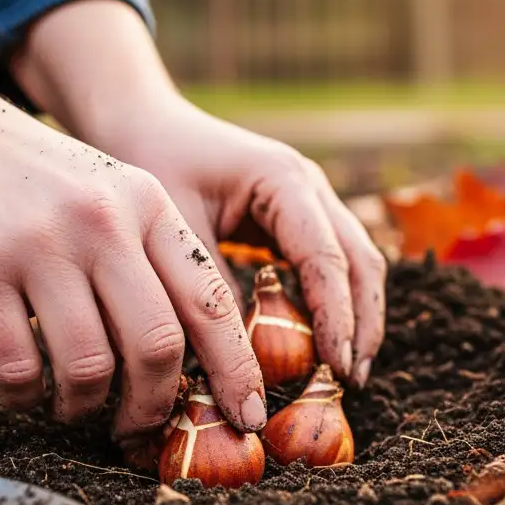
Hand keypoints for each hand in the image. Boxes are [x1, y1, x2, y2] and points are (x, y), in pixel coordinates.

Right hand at [0, 0, 266, 436]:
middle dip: (153, 406)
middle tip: (139, 429)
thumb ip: (146, 260)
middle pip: (157, 345)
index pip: (210, 300)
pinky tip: (23, 388)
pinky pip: (18, 367)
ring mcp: (38, 244)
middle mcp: (101, 221)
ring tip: (72, 406)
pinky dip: (25, 395)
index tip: (247, 416)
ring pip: (88, 366)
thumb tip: (182, 360)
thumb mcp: (105, 194)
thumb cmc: (25, 180)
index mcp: (146, 204)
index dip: (235, 369)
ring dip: (84, 407)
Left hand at [12, 0, 386, 388]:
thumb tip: (241, 362)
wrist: (143, 124)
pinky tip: (323, 344)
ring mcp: (310, 199)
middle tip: (350, 379)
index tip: (334, 366)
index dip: (335, 317)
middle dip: (361, 323)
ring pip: (357, 263)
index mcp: (284, 179)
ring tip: (347, 371)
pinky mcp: (298, 217)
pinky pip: (332, 264)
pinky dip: (335, 304)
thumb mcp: (177, 230)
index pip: (326, 258)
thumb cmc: (152, 165)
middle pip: (360, 260)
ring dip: (357, 317)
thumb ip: (211, 290)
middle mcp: (309, 186)